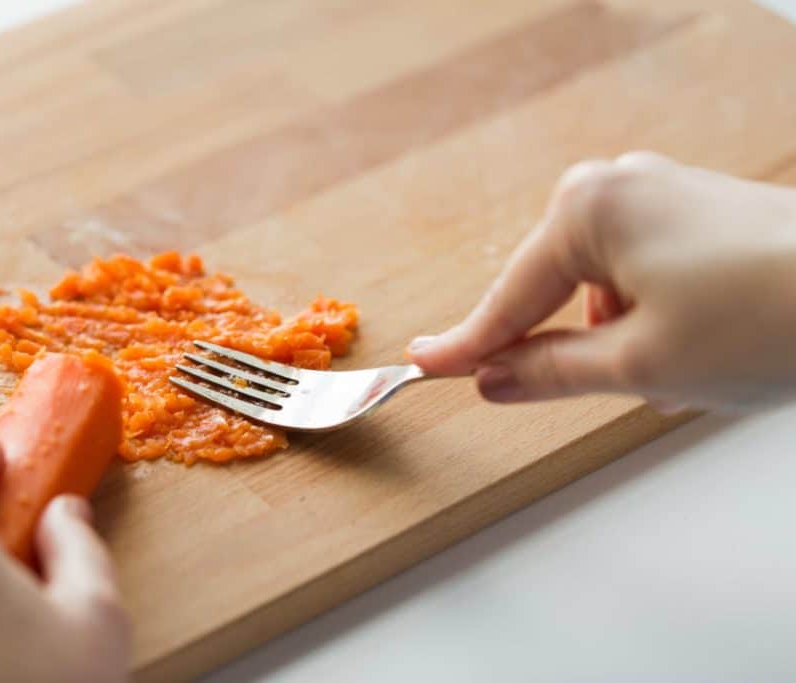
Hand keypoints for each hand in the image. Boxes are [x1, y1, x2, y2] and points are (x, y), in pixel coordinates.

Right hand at [408, 152, 795, 411]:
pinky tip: (699, 346)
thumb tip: (493, 378)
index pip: (507, 297)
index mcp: (587, 210)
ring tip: (682, 372)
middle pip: (554, 287)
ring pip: (604, 287)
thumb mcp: (636, 364)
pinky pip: (644, 273)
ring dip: (623, 338)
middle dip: (571, 345)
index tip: (424, 366)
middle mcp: (618, 185)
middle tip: (604, 390)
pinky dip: (654, 318)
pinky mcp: (699, 209)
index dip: (466, 345)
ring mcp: (662, 192)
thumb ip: (548, 371)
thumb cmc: (766, 318)